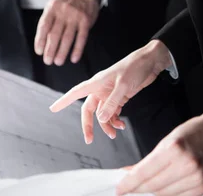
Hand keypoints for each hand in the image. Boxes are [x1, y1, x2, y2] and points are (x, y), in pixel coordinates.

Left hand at [34, 0, 99, 65]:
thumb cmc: (66, 2)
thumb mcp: (54, 5)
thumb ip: (48, 20)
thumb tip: (42, 42)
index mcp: (52, 8)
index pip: (44, 26)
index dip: (40, 40)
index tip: (39, 51)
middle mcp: (63, 11)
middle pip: (55, 34)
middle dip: (50, 50)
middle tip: (48, 60)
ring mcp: (75, 16)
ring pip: (67, 38)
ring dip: (62, 52)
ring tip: (58, 61)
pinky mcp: (86, 21)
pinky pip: (81, 38)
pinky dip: (77, 49)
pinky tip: (74, 58)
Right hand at [50, 40, 170, 142]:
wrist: (150, 62)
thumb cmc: (134, 68)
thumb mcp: (123, 85)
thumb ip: (112, 102)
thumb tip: (101, 118)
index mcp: (96, 82)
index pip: (76, 92)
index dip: (64, 101)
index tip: (53, 109)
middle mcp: (100, 89)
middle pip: (89, 109)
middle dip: (89, 125)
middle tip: (90, 140)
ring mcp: (109, 93)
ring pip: (102, 114)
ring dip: (107, 125)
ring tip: (115, 133)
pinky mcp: (119, 97)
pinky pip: (112, 112)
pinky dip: (115, 120)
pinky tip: (122, 125)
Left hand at [116, 106, 202, 195]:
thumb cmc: (194, 132)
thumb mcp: (168, 139)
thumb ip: (150, 159)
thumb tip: (130, 172)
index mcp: (175, 148)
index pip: (145, 172)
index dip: (129, 183)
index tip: (119, 188)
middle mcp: (186, 165)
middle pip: (153, 186)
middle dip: (137, 188)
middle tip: (127, 187)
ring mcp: (196, 179)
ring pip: (164, 194)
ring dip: (151, 191)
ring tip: (143, 184)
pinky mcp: (202, 189)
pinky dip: (166, 193)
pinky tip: (161, 187)